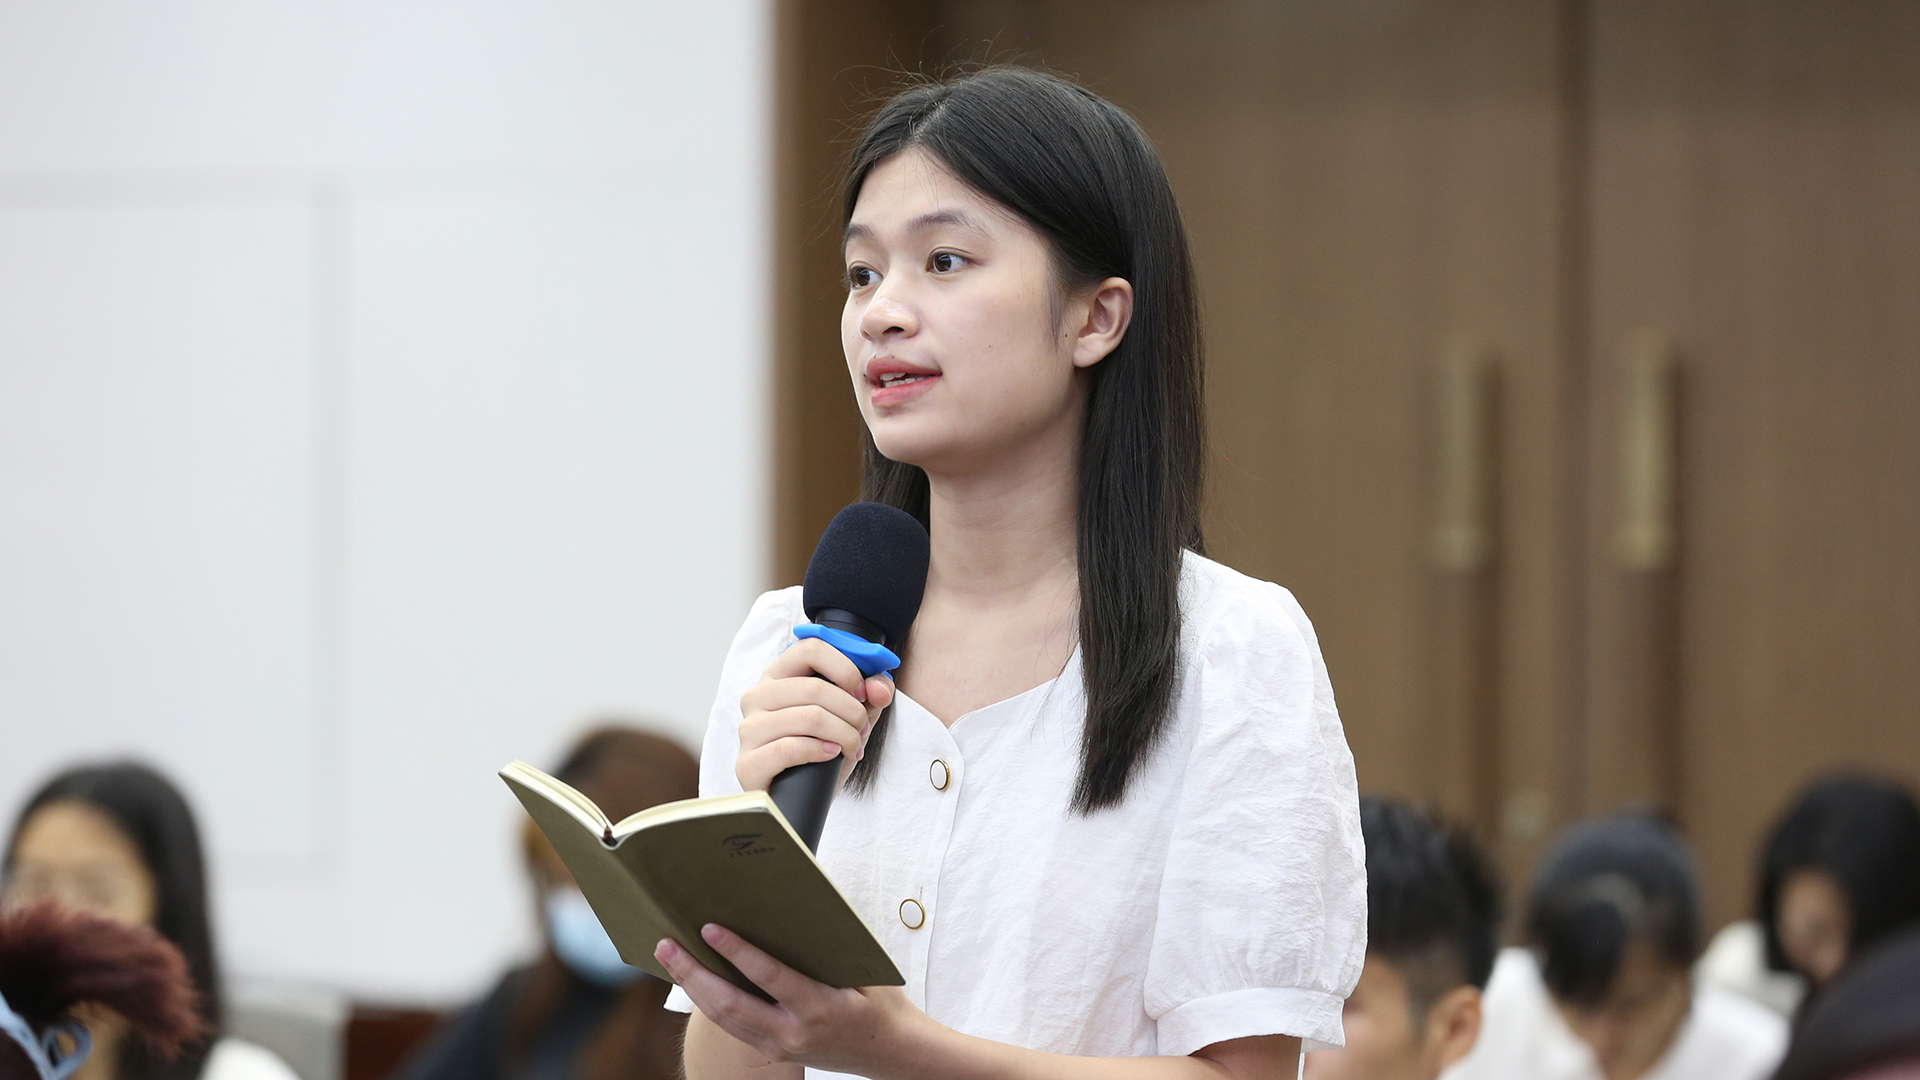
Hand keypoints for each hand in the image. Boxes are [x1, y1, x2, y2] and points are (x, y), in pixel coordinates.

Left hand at [658, 924, 927, 1077]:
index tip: (710, 928)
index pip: (768, 977)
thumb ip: (825, 947)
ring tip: (671, 958)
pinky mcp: (776, 1053)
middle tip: (668, 944)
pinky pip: (735, 1027)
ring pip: (724, 1020)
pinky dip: (710, 1004)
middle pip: (730, 1004)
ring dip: (694, 988)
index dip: (737, 952)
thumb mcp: (863, 970)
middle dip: (694, 973)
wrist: (894, 1053)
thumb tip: (789, 908)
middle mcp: (794, 1033)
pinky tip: (696, 983)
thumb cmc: (882, 1004)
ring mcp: (782, 1047)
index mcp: (820, 1008)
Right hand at [736, 639, 893, 791]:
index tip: (862, 690)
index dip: (844, 667)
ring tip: (851, 747)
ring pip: (809, 717)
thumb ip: (870, 695)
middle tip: (862, 728)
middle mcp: (757, 696)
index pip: (810, 648)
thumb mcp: (852, 719)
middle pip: (814, 687)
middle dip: (852, 710)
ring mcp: (749, 729)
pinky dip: (820, 751)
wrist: (799, 802)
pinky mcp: (747, 763)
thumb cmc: (822, 754)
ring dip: (844, 734)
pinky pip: (790, 748)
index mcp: (779, 676)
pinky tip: (830, 755)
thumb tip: (879, 687)